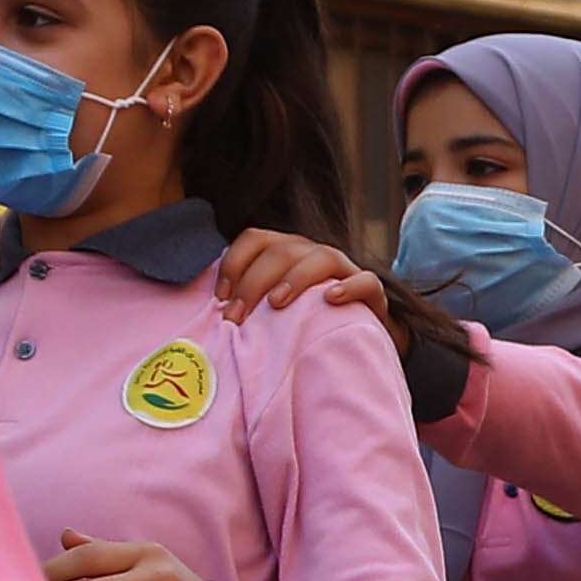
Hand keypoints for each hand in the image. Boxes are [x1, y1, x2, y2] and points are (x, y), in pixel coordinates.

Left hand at [204, 228, 381, 326]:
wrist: (352, 342)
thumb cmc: (301, 326)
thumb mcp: (268, 312)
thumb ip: (245, 305)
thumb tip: (209, 315)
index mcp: (285, 252)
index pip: (254, 238)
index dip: (233, 263)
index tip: (219, 297)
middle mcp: (312, 253)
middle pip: (282, 249)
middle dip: (253, 282)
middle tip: (236, 317)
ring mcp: (344, 270)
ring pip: (322, 256)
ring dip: (295, 278)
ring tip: (276, 304)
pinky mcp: (371, 293)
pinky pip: (366, 281)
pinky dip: (349, 287)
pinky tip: (331, 299)